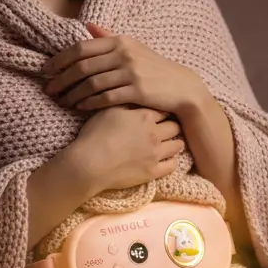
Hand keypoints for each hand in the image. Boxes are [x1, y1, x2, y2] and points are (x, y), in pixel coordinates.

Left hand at [44, 23, 206, 113]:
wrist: (182, 87)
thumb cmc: (155, 68)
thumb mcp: (134, 48)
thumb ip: (109, 37)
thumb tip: (87, 25)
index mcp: (120, 41)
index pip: (81, 48)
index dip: (60, 59)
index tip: (46, 69)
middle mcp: (124, 54)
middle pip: (82, 66)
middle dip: (61, 79)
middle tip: (49, 89)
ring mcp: (131, 72)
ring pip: (91, 83)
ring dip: (73, 94)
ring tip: (62, 101)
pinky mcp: (137, 91)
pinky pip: (105, 98)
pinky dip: (90, 103)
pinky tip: (81, 107)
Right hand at [65, 105, 185, 195]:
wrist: (89, 163)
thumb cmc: (95, 135)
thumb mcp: (108, 110)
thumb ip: (125, 101)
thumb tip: (134, 94)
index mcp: (144, 116)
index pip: (164, 109)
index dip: (163, 110)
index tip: (162, 112)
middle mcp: (154, 134)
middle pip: (175, 126)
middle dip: (172, 125)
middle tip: (166, 127)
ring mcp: (155, 154)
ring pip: (178, 145)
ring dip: (174, 142)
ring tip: (167, 142)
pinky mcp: (153, 172)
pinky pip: (172, 165)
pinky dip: (170, 161)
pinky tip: (164, 159)